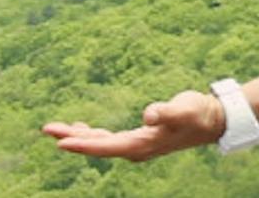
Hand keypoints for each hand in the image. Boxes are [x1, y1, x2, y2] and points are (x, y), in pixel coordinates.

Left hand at [42, 89, 225, 161]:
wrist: (212, 120)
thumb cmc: (198, 114)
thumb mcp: (183, 110)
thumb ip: (166, 112)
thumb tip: (149, 114)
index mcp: (141, 145)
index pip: (104, 146)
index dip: (82, 143)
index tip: (59, 140)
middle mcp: (135, 149)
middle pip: (96, 146)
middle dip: (71, 138)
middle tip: (46, 129)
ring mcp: (136, 145)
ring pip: (100, 143)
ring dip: (79, 136)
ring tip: (56, 129)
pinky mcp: (139, 138)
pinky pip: (108, 139)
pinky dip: (93, 134)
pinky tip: (83, 128)